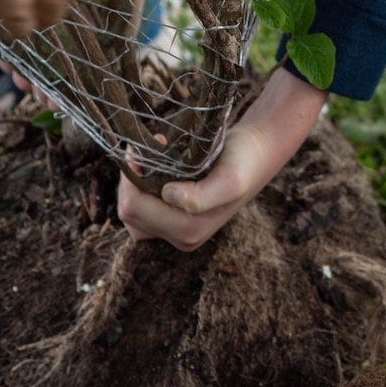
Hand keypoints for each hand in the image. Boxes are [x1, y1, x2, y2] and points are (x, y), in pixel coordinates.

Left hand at [117, 68, 327, 249]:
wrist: (256, 154)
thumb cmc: (243, 161)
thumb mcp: (229, 178)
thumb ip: (199, 197)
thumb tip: (167, 197)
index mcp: (189, 230)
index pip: (133, 208)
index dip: (130, 177)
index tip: (141, 149)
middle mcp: (181, 237)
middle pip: (129, 214)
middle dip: (130, 180)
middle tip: (143, 150)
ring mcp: (177, 231)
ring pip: (132, 214)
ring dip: (133, 184)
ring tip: (149, 159)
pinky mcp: (175, 220)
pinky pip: (142, 211)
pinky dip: (140, 188)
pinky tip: (153, 168)